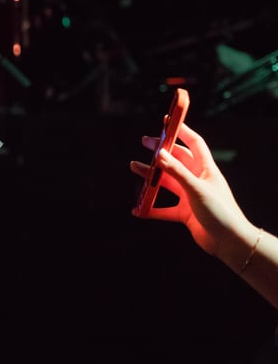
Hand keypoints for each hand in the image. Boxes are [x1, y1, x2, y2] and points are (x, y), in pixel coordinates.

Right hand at [130, 121, 250, 255]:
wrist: (230, 242)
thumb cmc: (220, 212)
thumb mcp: (196, 189)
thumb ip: (176, 171)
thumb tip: (160, 152)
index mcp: (206, 170)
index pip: (194, 143)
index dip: (182, 131)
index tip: (167, 120)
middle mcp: (197, 180)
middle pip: (176, 160)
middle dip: (161, 151)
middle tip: (145, 142)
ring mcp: (190, 196)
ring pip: (166, 182)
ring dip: (151, 176)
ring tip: (134, 167)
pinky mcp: (185, 213)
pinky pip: (163, 208)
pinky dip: (150, 208)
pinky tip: (138, 209)